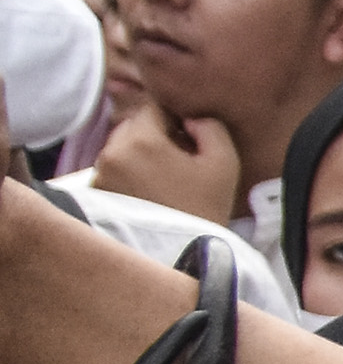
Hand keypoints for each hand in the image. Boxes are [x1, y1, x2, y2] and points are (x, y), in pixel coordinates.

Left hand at [91, 98, 240, 222]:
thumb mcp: (225, 163)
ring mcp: (99, 173)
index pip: (152, 108)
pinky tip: (149, 193)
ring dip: (139, 156)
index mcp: (142, 139)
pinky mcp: (95, 192)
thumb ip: (211, 127)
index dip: (174, 120)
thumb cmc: (206, 208)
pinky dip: (127, 175)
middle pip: (133, 127)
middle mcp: (112, 151)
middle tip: (177, 163)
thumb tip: (190, 118)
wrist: (183, 255)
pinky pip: (112, 170)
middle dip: (153, 137)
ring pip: (121, 148)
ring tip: (164, 181)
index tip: (188, 142)